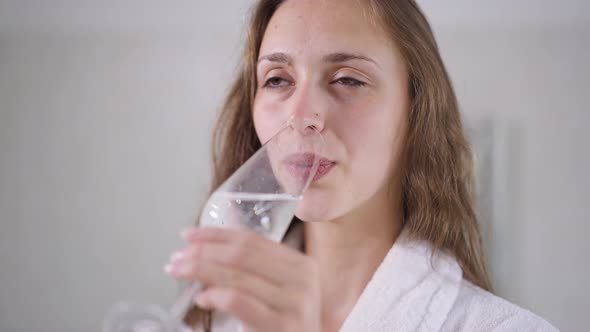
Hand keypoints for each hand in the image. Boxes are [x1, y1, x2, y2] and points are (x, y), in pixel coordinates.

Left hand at [165, 227, 321, 331]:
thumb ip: (250, 271)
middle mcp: (302, 280)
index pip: (252, 240)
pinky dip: (214, 296)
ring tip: (180, 272)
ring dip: (200, 270)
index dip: (216, 235)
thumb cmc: (286, 327)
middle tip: (179, 256)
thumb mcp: (276, 293)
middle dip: (203, 252)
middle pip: (241, 254)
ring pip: (236, 275)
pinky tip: (202, 298)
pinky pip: (237, 301)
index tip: (191, 235)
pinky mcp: (281, 326)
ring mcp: (294, 303)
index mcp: (301, 265)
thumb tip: (204, 252)